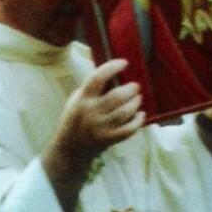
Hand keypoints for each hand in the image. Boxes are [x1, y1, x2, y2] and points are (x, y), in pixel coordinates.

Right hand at [42, 59, 144, 211]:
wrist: (70, 149)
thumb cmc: (75, 118)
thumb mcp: (77, 99)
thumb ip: (91, 88)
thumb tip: (112, 71)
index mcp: (82, 98)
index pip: (97, 78)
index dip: (112, 67)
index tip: (124, 62)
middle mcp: (91, 112)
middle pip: (116, 96)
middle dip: (130, 89)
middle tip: (136, 85)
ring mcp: (100, 127)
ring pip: (124, 112)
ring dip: (135, 103)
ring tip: (138, 98)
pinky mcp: (108, 140)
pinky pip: (128, 130)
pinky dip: (137, 121)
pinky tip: (141, 114)